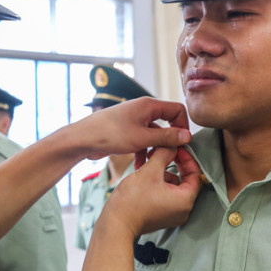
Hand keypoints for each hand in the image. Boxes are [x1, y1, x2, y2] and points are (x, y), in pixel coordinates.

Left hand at [76, 97, 190, 159]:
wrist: (82, 139)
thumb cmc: (110, 134)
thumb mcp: (142, 138)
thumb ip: (167, 137)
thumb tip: (188, 136)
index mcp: (148, 105)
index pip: (177, 110)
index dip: (183, 126)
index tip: (182, 143)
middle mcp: (143, 110)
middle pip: (166, 123)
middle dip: (169, 141)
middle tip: (171, 157)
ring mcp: (134, 120)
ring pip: (154, 135)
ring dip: (155, 149)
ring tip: (152, 164)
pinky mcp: (126, 131)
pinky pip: (142, 140)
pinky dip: (143, 151)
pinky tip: (139, 165)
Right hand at [101, 146, 201, 236]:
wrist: (115, 224)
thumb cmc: (132, 201)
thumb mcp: (150, 171)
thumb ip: (165, 154)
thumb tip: (173, 145)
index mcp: (185, 200)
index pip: (195, 174)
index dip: (187, 158)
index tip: (176, 148)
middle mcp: (182, 210)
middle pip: (185, 180)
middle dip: (174, 164)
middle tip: (164, 152)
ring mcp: (172, 214)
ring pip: (173, 186)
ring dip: (164, 173)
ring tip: (150, 164)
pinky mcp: (161, 215)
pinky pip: (166, 195)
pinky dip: (158, 184)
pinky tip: (145, 176)